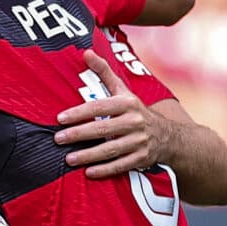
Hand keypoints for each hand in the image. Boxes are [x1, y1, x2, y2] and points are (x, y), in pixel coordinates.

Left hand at [56, 54, 173, 178]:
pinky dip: (105, 170)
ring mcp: (140, 141)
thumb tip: (85, 52)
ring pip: (111, 149)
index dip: (80, 113)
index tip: (60, 118)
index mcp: (128, 103)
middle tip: (57, 139)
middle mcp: (135, 121)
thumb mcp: (123, 91)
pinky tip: (88, 173)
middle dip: (79, 134)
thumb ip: (104, 73)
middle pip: (103, 129)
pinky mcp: (142, 158)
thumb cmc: (136, 111)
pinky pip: (121, 165)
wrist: (168, 136)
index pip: (100, 107)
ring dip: (88, 156)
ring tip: (68, 159)